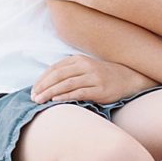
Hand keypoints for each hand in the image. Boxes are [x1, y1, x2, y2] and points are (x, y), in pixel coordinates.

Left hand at [31, 55, 157, 104]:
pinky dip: (66, 96)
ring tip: (39, 100)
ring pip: (67, 84)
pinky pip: (79, 92)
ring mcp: (93, 77)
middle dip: (43, 87)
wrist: (129, 78)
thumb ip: (70, 72)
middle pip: (58, 75)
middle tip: (33, 97)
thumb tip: (47, 84)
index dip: (42, 79)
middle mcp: (85, 66)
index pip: (55, 68)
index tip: (33, 90)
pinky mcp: (100, 89)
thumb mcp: (86, 68)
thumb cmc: (103, 76)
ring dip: (50, 92)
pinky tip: (56, 100)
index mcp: (79, 60)